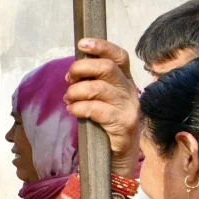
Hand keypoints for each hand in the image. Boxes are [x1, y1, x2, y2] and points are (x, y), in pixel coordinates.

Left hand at [66, 38, 141, 177]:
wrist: (116, 155)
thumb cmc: (103, 123)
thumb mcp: (98, 99)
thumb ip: (90, 83)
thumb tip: (71, 73)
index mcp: (124, 80)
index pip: (119, 56)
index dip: (101, 46)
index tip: (81, 44)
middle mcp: (129, 90)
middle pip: (107, 68)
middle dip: (81, 69)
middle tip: (68, 79)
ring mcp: (129, 106)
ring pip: (99, 88)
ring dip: (76, 91)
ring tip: (68, 99)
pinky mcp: (124, 123)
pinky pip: (98, 110)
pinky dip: (80, 108)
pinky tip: (73, 111)